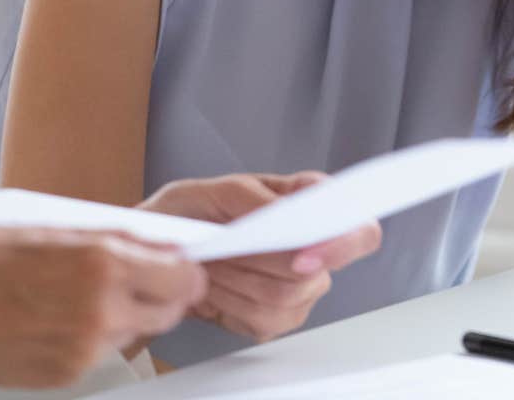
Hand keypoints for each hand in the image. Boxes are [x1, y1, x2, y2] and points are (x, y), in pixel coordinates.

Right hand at [0, 227, 205, 398]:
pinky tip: (62, 318)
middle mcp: (102, 309)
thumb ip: (111, 239)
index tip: (177, 265)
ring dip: (128, 314)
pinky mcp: (70, 373)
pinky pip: (105, 351)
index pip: (184, 275)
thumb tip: (154, 243)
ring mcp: (88, 347)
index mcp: (101, 263)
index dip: (184, 270)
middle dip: (162, 293)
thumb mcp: (51, 228)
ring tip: (84, 295)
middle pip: (172, 309)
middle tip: (140, 279)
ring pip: (139, 330)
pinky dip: (96, 335)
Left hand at [141, 172, 382, 340]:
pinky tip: (211, 287)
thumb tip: (284, 217)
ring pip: (287, 299)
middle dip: (259, 262)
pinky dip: (229, 304)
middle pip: (315, 273)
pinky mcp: (276, 319)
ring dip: (238, 282)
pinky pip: (265, 323)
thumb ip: (250, 198)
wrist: (154, 253)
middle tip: (222, 247)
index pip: (359, 228)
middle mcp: (312, 247)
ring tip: (211, 263)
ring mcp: (298, 287)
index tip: (304, 252)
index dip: (343, 243)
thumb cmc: (185, 214)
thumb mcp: (208, 191)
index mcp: (307, 203)